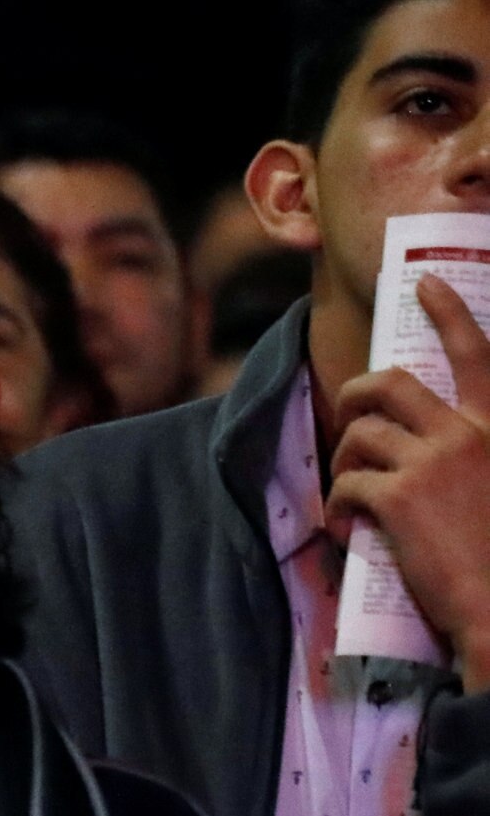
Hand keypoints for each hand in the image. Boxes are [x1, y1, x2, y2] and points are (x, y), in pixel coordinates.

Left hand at [330, 273, 489, 689]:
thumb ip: (473, 455)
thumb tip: (437, 452)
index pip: (476, 353)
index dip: (448, 312)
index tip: (423, 284)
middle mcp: (467, 434)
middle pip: (390, 384)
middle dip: (355, 394)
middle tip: (347, 416)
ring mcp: (432, 462)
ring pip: (359, 434)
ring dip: (345, 461)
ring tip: (353, 495)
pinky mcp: (397, 497)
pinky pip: (346, 484)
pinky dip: (339, 508)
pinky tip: (350, 530)